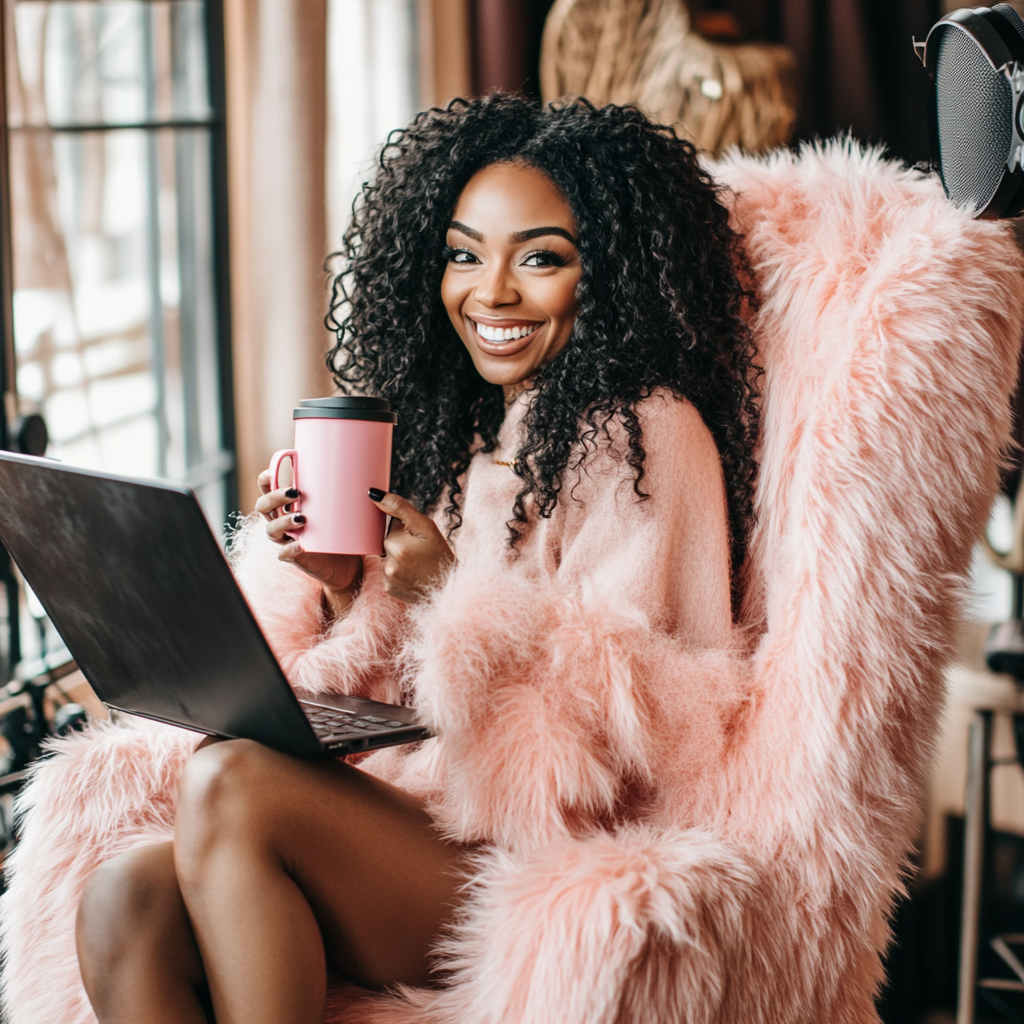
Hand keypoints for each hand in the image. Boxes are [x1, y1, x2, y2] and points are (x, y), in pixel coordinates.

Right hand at [255, 469, 362, 615]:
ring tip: (302, 518)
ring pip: (271, 529)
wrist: (345, 563)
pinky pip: (284, 554)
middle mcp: (281, 520)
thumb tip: (368, 480)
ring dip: (283, 522)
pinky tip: (300, 545)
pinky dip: (290, 549)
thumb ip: (344, 492)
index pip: (267, 488)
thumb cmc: (340, 529)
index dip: (265, 479)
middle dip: (275, 497)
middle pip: (263, 506)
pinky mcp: (293, 557)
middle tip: (295, 492)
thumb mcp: (339, 507)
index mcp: (288, 505)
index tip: (271, 470)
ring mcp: (286, 539)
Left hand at [369, 489, 454, 603]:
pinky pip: (388, 572)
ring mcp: (387, 578)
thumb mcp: (426, 527)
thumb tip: (372, 494)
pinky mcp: (388, 589)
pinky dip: (398, 571)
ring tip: (418, 564)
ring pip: (387, 556)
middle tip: (421, 552)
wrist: (450, 587)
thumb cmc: (440, 554)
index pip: (392, 526)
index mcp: (396, 545)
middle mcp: (388, 564)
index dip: (407, 529)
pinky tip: (413, 574)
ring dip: (399, 557)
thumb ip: (399, 507)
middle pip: (388, 541)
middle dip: (403, 543)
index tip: (419, 539)